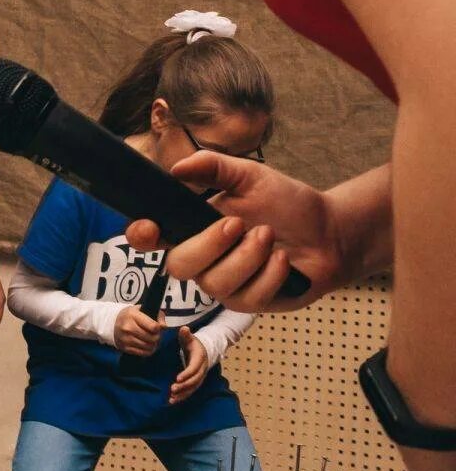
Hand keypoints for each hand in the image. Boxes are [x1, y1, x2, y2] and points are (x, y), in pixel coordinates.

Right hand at [113, 305, 163, 356]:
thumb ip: (157, 315)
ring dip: (153, 344)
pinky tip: (147, 346)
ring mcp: (126, 338)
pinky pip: (143, 353)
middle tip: (155, 334)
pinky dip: (147, 351)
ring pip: (148, 346)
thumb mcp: (142, 309)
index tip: (157, 327)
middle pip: (152, 338)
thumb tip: (163, 326)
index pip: (153, 326)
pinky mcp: (125, 347)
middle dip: (157, 337)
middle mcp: (128, 327)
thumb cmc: (130, 316)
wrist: (112, 322)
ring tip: (151, 340)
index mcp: (133, 315)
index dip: (158, 328)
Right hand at [126, 153, 345, 312]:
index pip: (152, 237)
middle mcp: (203, 260)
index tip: (148, 229)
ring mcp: (225, 285)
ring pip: (216, 284)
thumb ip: (213, 167)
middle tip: (240, 223)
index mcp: (192, 228)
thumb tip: (177, 168)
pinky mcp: (251, 303)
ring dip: (247, 257)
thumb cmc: (286, 204)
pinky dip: (270, 273)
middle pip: (179, 266)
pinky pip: (249, 296)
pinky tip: (284, 259)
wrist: (329, 232)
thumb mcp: (249, 175)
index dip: (141, 236)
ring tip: (269, 235)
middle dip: (209, 244)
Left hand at [169, 331, 209, 403]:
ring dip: (183, 394)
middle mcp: (202, 369)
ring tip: (171, 399)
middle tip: (172, 390)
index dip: (186, 374)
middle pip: (194, 380)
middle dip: (184, 386)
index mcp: (199, 358)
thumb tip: (184, 329)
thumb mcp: (189, 338)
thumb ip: (186, 334)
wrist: (203, 350)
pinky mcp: (196, 382)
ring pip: (193, 388)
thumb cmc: (193, 343)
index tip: (177, 379)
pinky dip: (183, 396)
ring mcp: (200, 377)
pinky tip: (173, 401)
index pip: (194, 368)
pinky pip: (190, 391)